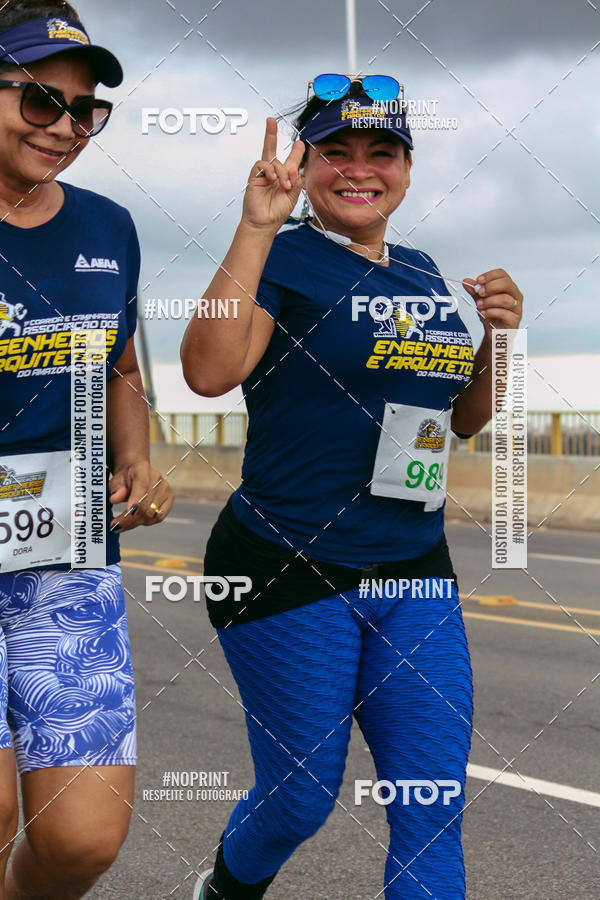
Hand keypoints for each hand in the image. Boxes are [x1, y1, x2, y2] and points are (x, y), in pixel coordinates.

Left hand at [108, 461, 173, 532]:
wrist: (135, 473)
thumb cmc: (125, 478)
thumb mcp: (116, 480)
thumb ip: (116, 489)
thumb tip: (115, 499)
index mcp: (142, 469)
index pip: (142, 485)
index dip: (136, 499)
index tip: (128, 511)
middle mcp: (157, 479)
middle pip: (146, 504)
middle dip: (130, 519)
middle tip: (116, 526)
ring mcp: (165, 489)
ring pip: (152, 514)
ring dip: (136, 523)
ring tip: (122, 525)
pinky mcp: (169, 499)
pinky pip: (159, 517)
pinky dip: (145, 522)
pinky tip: (135, 522)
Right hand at [241, 116, 304, 231]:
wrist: (263, 223)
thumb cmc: (277, 213)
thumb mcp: (293, 196)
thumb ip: (296, 181)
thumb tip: (295, 168)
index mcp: (284, 177)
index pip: (290, 160)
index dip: (295, 151)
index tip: (300, 143)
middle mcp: (273, 173)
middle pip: (271, 149)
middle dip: (270, 133)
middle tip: (271, 120)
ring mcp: (262, 174)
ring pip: (272, 160)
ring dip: (281, 171)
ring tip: (284, 186)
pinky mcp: (254, 177)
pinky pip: (261, 164)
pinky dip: (269, 169)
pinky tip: (272, 179)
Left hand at [463, 269, 522, 336]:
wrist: (495, 334)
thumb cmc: (492, 317)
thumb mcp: (481, 301)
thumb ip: (475, 292)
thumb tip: (467, 282)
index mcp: (508, 288)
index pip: (502, 274)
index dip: (490, 275)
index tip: (478, 280)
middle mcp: (515, 296)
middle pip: (506, 283)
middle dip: (490, 287)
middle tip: (479, 293)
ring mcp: (517, 308)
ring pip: (505, 298)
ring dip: (489, 301)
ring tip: (480, 306)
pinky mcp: (514, 320)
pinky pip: (504, 313)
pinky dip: (491, 312)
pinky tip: (485, 313)